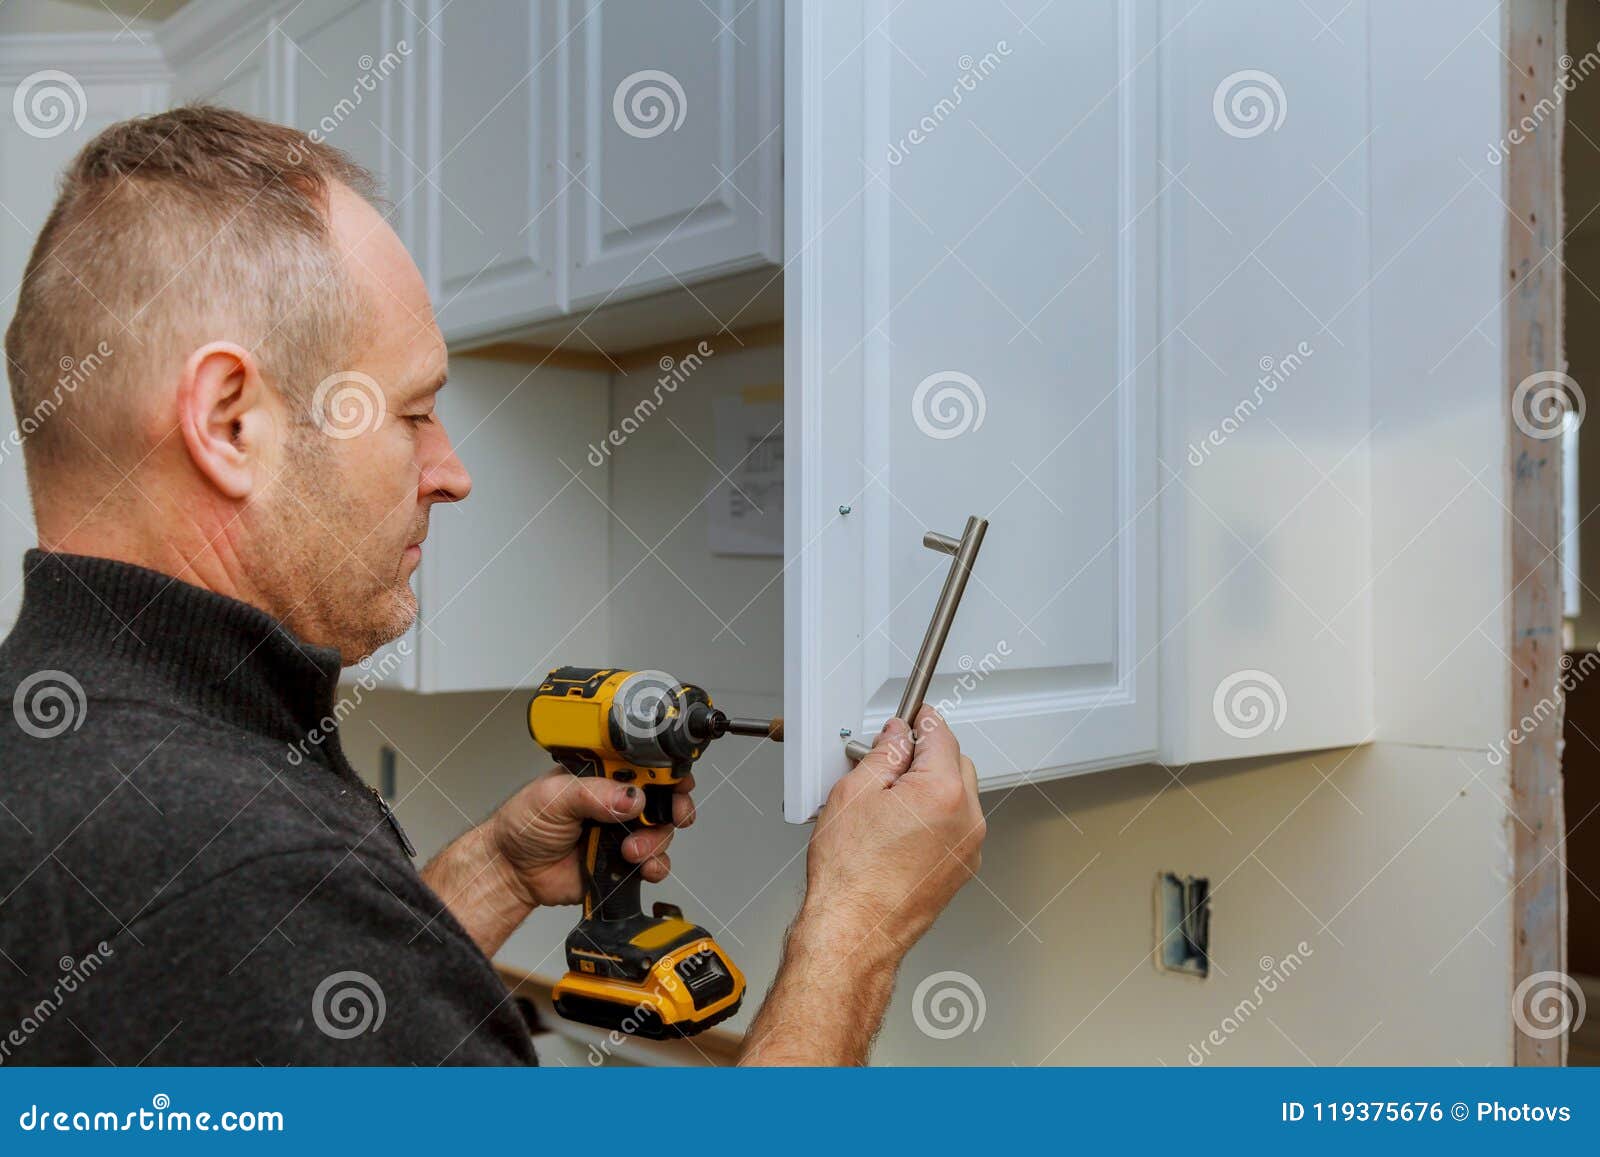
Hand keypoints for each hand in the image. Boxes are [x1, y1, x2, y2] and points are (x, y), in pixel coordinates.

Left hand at [488, 769, 695, 908]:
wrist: (513, 872)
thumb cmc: (524, 825)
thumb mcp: (553, 797)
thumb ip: (592, 794)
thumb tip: (631, 797)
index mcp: (603, 774)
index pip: (645, 762)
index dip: (666, 768)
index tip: (675, 778)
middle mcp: (618, 799)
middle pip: (665, 796)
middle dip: (677, 804)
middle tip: (675, 813)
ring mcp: (623, 831)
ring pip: (663, 831)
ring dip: (656, 840)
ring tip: (630, 850)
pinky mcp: (624, 861)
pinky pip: (654, 862)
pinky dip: (655, 865)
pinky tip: (640, 866)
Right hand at [801, 707, 983, 959]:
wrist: (855, 930)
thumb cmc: (851, 876)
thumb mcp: (855, 794)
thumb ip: (883, 755)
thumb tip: (895, 737)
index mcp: (944, 792)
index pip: (941, 735)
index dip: (922, 721)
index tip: (913, 717)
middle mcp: (966, 819)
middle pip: (956, 763)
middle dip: (927, 756)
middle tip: (890, 760)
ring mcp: (968, 848)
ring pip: (958, 796)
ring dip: (932, 787)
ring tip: (888, 801)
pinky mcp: (962, 869)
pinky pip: (955, 826)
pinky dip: (935, 817)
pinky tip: (899, 828)